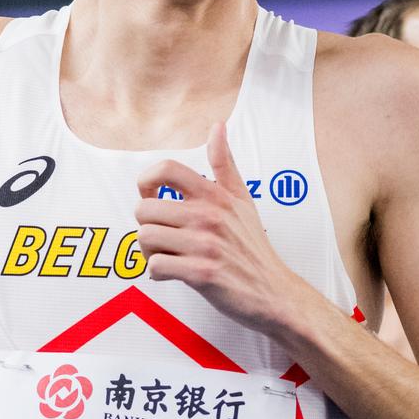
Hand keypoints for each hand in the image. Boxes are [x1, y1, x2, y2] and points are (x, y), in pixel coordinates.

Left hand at [135, 122, 302, 333]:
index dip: (146, 181)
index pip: (166, 170)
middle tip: (162, 237)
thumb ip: (224, 164)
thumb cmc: (252, 246)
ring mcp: (205, 245)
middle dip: (146, 226)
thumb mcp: (242, 200)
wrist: (274, 293)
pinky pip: (155, 267)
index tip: (151, 197)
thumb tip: (218, 126)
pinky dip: (157, 273)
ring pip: (145, 238)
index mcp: (215, 196)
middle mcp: (209, 216)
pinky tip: (172, 272)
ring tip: (166, 255)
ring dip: (149, 251)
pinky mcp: (201, 273)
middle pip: (144, 208)